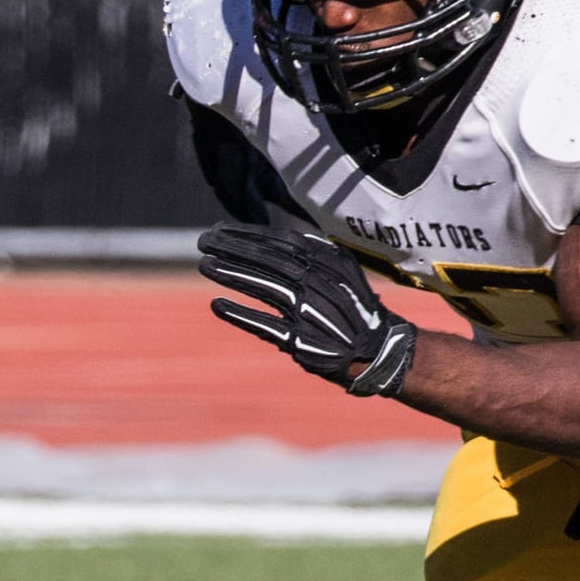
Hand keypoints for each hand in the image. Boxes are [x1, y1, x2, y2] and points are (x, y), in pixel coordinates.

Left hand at [197, 222, 416, 395]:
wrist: (376, 350)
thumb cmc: (350, 307)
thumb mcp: (340, 270)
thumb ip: (311, 252)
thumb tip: (273, 236)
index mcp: (328, 262)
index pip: (280, 241)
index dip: (246, 234)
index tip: (219, 230)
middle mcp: (319, 283)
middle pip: (268, 260)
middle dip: (232, 248)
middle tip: (203, 241)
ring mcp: (309, 312)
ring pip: (264, 287)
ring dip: (231, 274)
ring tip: (204, 265)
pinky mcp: (301, 341)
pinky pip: (264, 324)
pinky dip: (240, 314)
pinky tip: (217, 304)